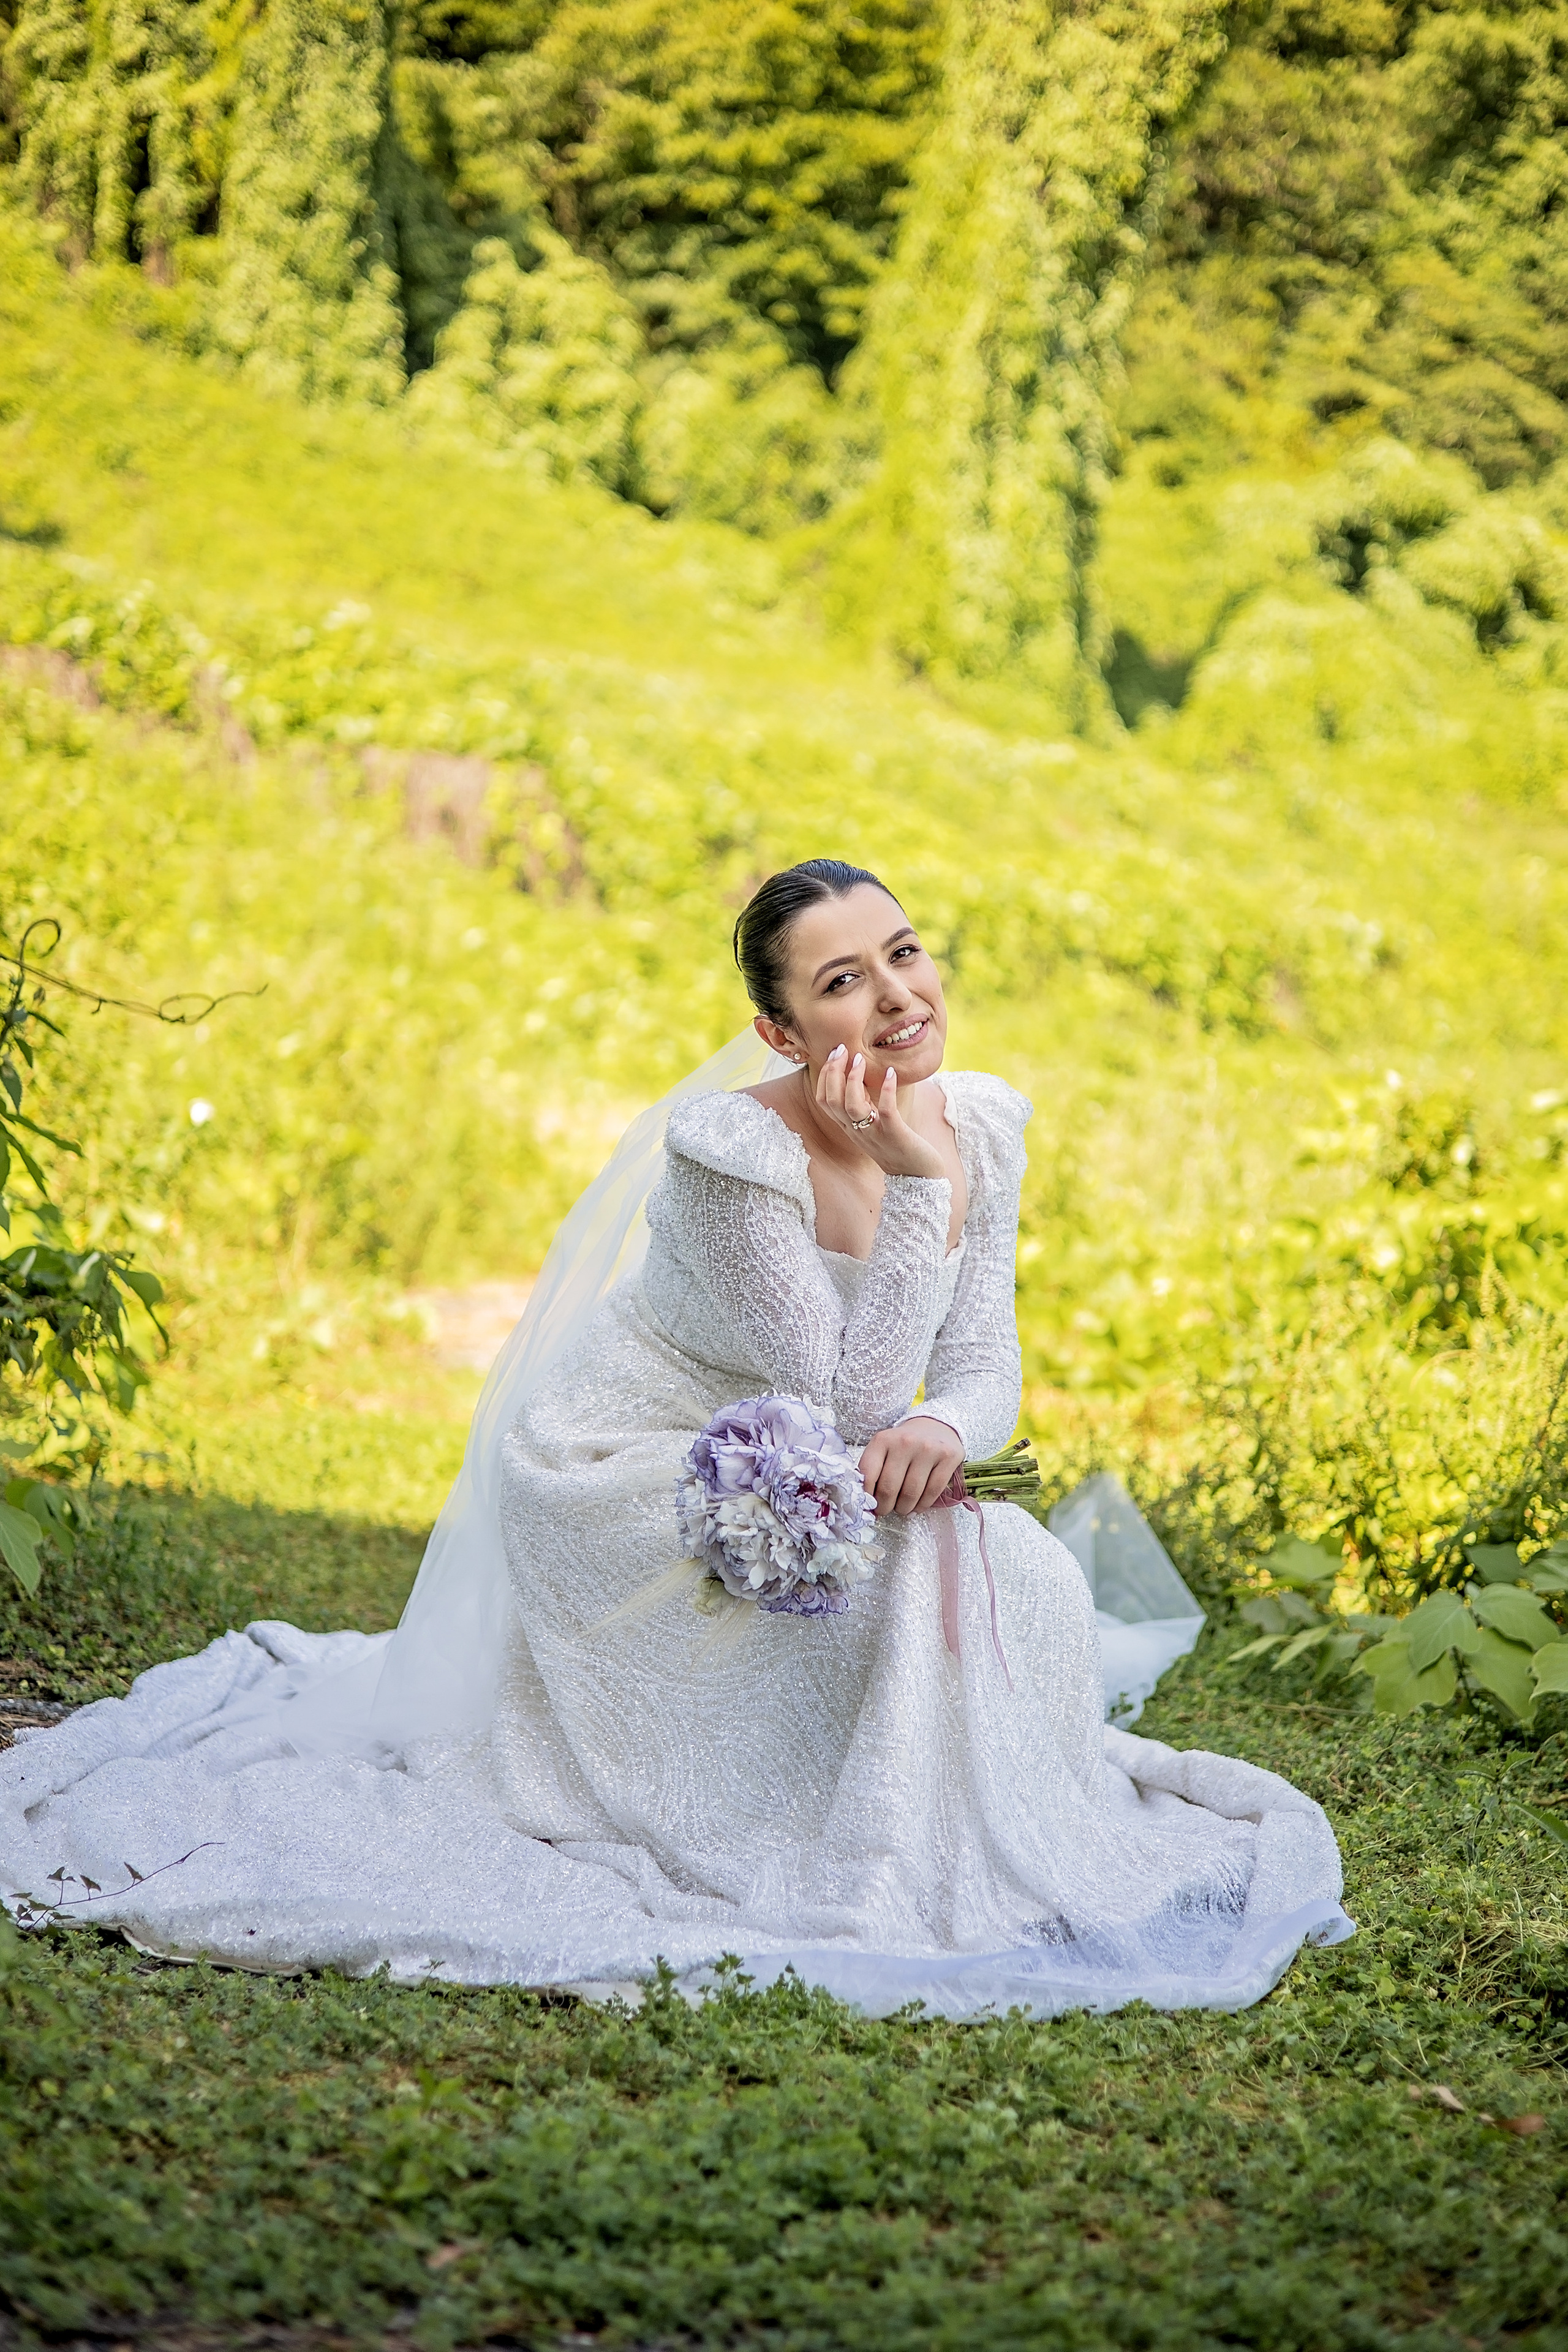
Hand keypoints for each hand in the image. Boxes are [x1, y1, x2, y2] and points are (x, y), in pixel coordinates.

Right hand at [815, 1046, 943, 1179]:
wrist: (916, 1176)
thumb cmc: (896, 1146)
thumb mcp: (872, 1125)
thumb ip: (863, 1105)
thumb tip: (858, 1075)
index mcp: (848, 1127)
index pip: (823, 1100)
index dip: (824, 1076)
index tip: (834, 1054)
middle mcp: (856, 1131)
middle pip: (832, 1101)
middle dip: (833, 1072)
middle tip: (842, 1049)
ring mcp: (875, 1134)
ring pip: (852, 1107)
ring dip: (854, 1080)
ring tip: (861, 1059)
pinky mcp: (895, 1135)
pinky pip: (886, 1111)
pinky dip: (887, 1090)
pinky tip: (891, 1073)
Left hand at [859, 1416, 964, 1518]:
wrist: (934, 1426)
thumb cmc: (904, 1444)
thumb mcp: (883, 1449)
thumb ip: (873, 1471)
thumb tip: (868, 1504)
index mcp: (883, 1440)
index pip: (868, 1474)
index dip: (866, 1495)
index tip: (869, 1504)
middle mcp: (905, 1442)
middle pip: (889, 1488)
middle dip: (884, 1506)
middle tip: (885, 1510)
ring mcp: (928, 1449)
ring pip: (911, 1493)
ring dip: (904, 1508)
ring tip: (902, 1508)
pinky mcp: (948, 1457)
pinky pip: (932, 1492)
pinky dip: (922, 1505)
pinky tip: (917, 1506)